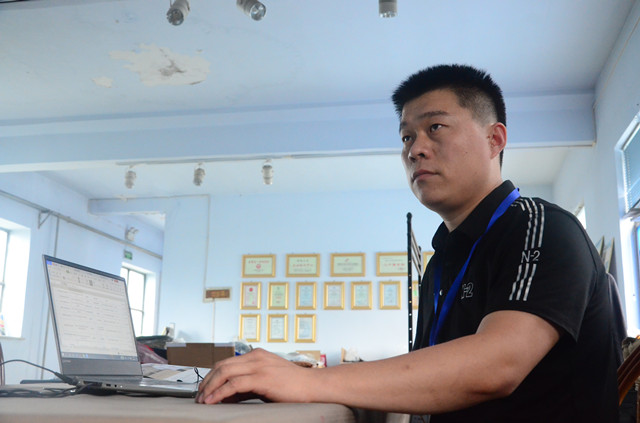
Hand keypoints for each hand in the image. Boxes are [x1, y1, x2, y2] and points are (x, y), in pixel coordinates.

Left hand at [196, 348, 316, 404]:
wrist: (314, 386)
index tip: (204, 389)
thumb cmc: (293, 386)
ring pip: (224, 373)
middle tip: (199, 396)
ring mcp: (259, 366)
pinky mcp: (262, 378)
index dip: (211, 376)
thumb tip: (226, 395)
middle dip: (207, 382)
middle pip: (221, 365)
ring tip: (203, 400)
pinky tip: (213, 401)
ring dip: (210, 387)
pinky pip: (234, 384)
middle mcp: (256, 356)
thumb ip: (247, 384)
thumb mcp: (266, 380)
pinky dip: (220, 393)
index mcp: (257, 355)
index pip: (226, 362)